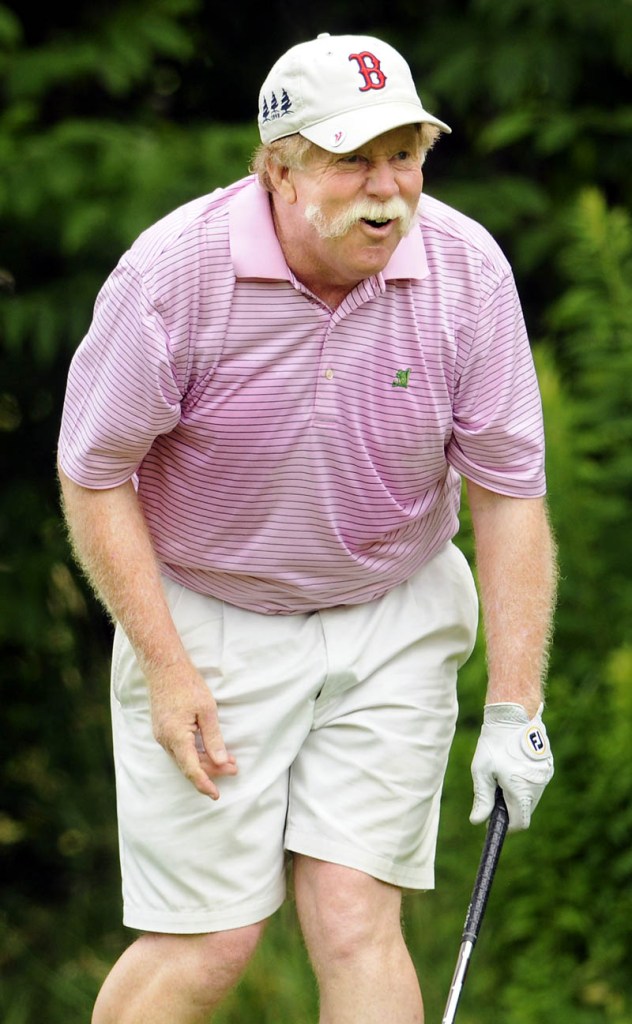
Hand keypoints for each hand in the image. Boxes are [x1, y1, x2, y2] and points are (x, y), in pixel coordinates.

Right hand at [147, 661, 237, 798]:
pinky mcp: (163, 731)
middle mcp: (166, 740)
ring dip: (205, 762)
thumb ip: (213, 738)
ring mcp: (162, 736)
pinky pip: (179, 749)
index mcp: (176, 736)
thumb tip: (220, 762)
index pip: (192, 769)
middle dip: (212, 770)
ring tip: (228, 761)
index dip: (205, 784)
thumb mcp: (207, 710)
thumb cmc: (187, 685)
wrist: (164, 668)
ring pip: (184, 758)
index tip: (216, 795)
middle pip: (189, 765)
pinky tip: (210, 750)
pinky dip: (195, 753)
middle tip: (234, 768)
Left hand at [470, 702, 552, 830]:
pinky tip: (512, 764)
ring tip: (502, 772)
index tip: (493, 817)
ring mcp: (545, 775)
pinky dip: (525, 781)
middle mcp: (538, 786)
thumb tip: (478, 821)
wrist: (514, 714)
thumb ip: (482, 798)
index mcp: (521, 791)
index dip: (506, 825)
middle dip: (510, 806)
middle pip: (525, 809)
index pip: (520, 823)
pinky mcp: (548, 765)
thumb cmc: (495, 742)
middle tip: (494, 788)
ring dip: (517, 792)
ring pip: (531, 796)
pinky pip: (536, 782)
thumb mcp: (482, 771)